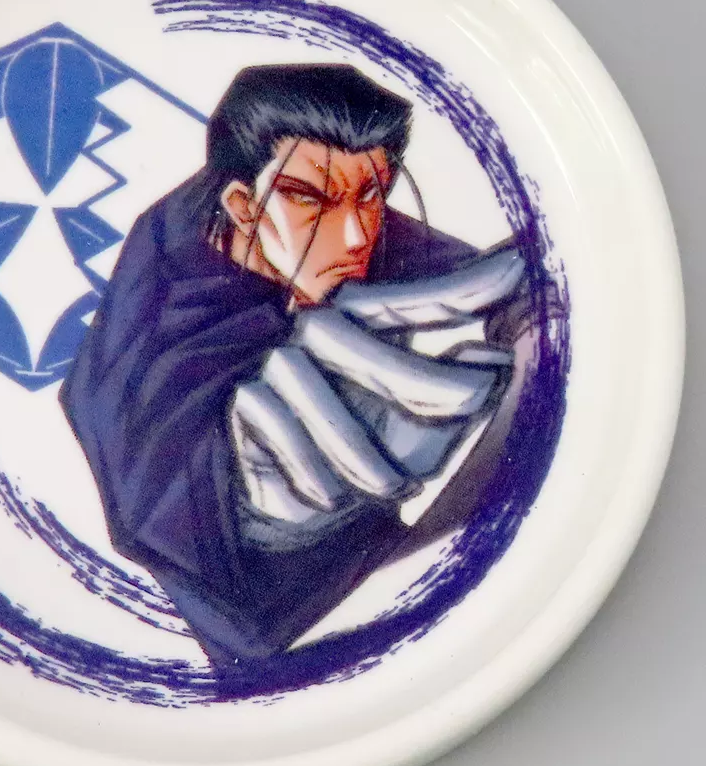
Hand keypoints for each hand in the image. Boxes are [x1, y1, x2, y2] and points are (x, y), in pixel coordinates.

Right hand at [231, 246, 524, 522]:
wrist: (300, 499)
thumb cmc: (372, 454)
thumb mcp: (429, 432)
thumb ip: (463, 397)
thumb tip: (491, 354)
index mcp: (365, 327)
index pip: (412, 302)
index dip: (460, 286)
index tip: (516, 266)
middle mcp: (319, 330)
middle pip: (366, 341)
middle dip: (425, 378)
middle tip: (477, 400)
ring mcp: (279, 362)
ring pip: (322, 395)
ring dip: (364, 455)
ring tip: (394, 489)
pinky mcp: (247, 400)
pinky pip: (283, 431)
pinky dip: (313, 470)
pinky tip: (329, 495)